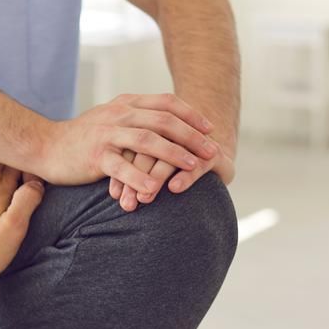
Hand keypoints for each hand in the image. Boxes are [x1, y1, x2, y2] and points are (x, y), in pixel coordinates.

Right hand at [37, 94, 220, 195]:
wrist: (44, 146)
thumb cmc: (82, 138)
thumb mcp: (111, 120)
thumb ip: (136, 120)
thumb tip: (165, 126)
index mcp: (126, 104)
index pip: (166, 103)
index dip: (191, 115)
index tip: (210, 129)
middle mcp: (119, 114)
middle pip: (163, 121)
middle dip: (191, 136)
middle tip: (211, 151)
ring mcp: (106, 134)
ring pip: (147, 141)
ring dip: (173, 154)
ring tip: (192, 167)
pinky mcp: (94, 156)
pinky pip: (121, 167)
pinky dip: (140, 178)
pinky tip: (155, 190)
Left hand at [109, 144, 236, 211]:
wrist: (215, 157)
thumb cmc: (176, 166)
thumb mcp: (153, 166)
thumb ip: (133, 171)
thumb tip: (113, 195)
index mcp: (154, 127)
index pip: (133, 146)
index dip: (122, 169)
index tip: (114, 195)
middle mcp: (174, 132)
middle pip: (149, 148)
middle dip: (135, 176)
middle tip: (126, 201)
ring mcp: (196, 142)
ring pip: (172, 155)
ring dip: (157, 177)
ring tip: (145, 198)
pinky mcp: (215, 154)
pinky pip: (199, 164)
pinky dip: (186, 175)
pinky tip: (174, 188)